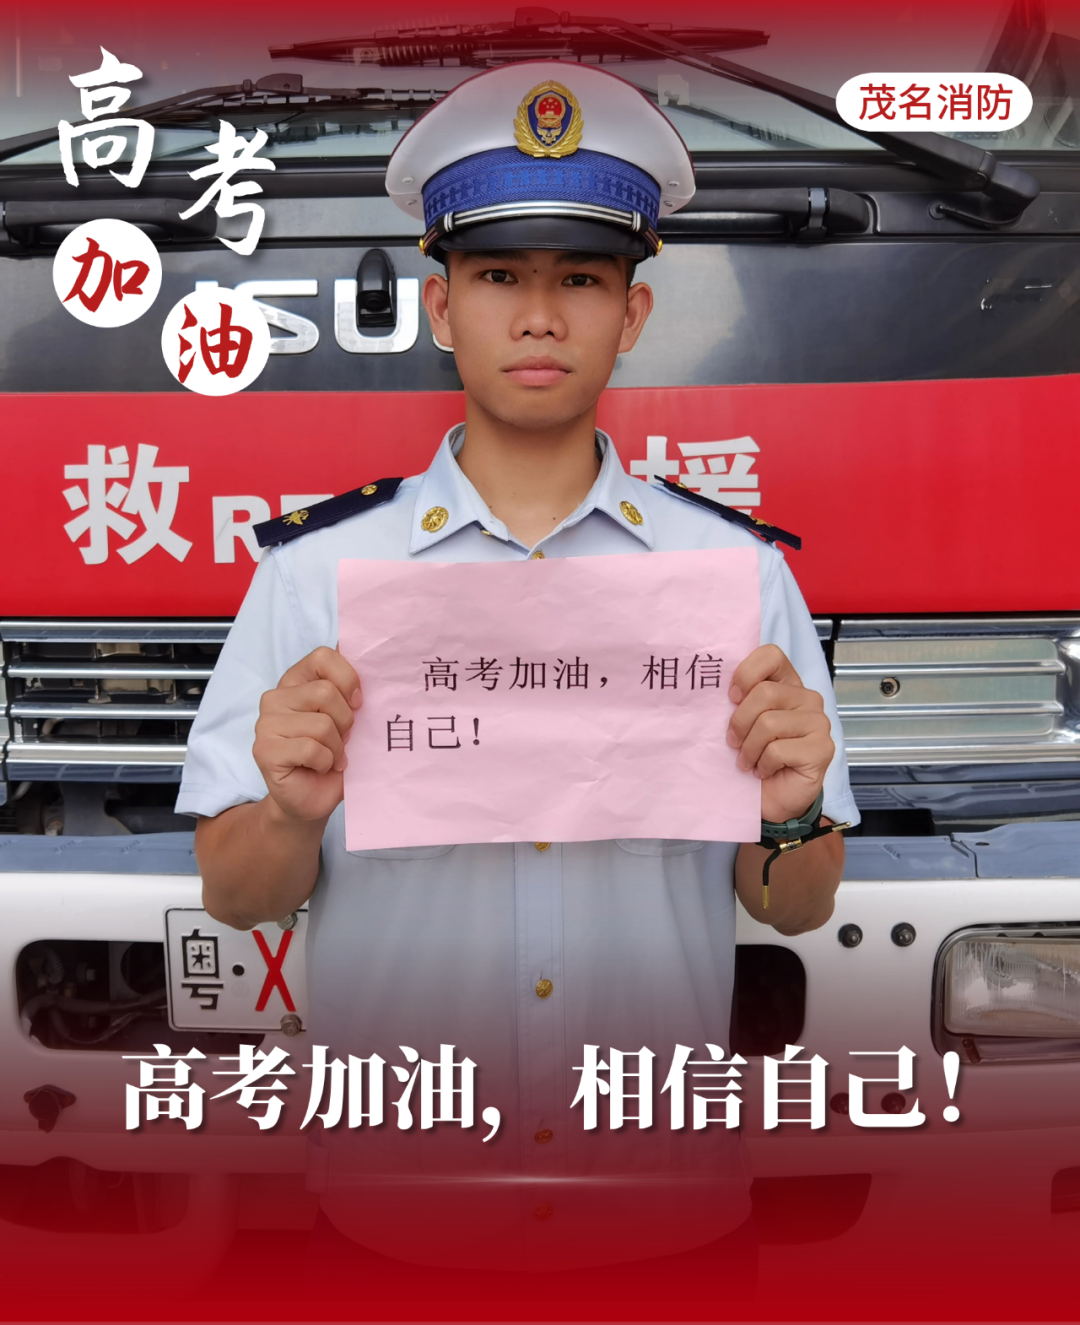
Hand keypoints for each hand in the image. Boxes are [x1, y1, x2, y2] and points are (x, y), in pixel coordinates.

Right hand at [253, 646, 360, 823]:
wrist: (312, 798)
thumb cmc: (332, 755)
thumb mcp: (347, 717)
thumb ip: (350, 689)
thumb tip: (371, 659)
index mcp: (296, 681)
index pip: (323, 656)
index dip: (348, 679)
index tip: (357, 702)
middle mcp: (276, 697)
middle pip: (326, 693)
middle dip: (346, 721)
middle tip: (342, 739)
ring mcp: (266, 723)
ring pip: (322, 724)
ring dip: (336, 747)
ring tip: (331, 756)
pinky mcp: (265, 750)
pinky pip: (311, 749)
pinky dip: (326, 763)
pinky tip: (320, 768)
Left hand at [727, 644, 833, 824]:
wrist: (770, 798)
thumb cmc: (754, 757)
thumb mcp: (741, 723)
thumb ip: (737, 700)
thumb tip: (714, 686)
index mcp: (787, 684)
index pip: (771, 655)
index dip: (746, 673)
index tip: (731, 697)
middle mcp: (808, 699)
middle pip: (765, 693)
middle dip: (740, 722)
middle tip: (733, 743)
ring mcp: (818, 723)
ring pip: (769, 723)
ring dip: (749, 748)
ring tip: (748, 761)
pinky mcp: (821, 749)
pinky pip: (778, 750)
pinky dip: (763, 764)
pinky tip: (765, 771)